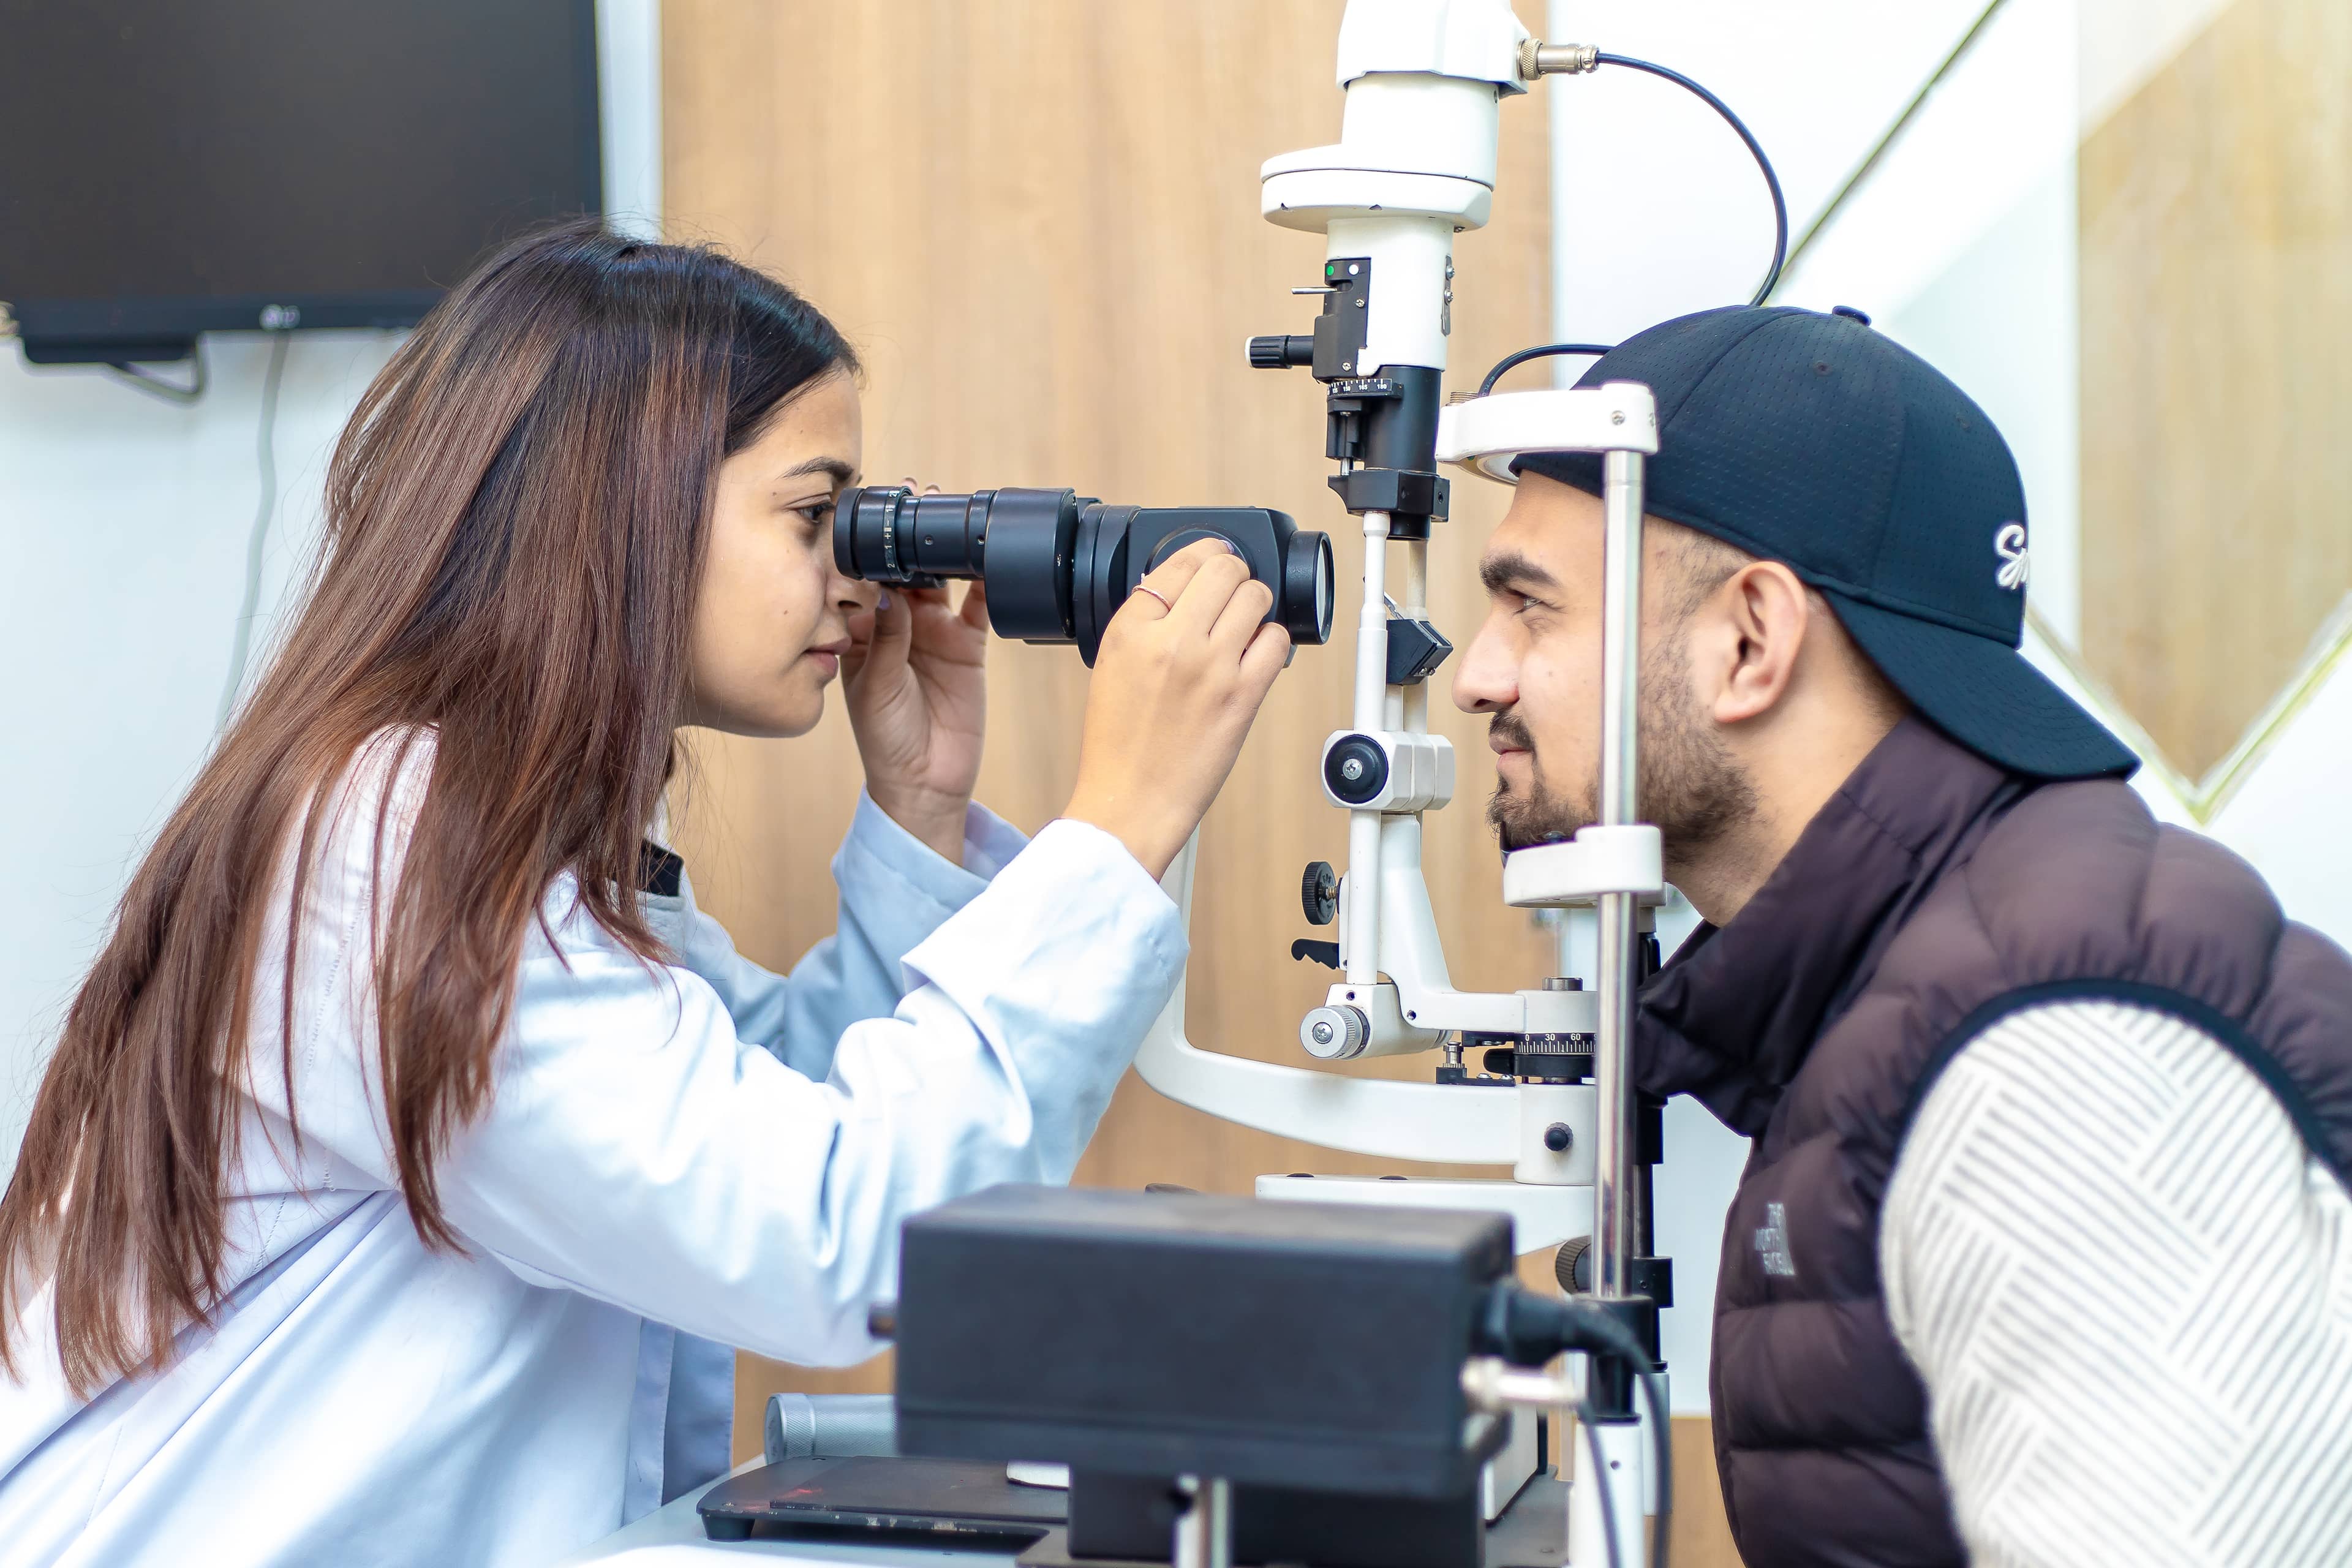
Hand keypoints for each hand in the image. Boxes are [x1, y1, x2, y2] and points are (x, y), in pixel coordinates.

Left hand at [842, 486, 990, 861]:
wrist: (926, 782)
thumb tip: (892, 595)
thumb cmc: (885, 740)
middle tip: (918, 500)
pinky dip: (985, 585)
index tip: (872, 520)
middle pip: (903, 570)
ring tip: (953, 518)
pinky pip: (979, 607)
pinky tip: (990, 562)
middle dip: (910, 537)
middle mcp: (898, 625)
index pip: (864, 580)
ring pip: (940, 579)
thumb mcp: (875, 688)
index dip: (868, 550)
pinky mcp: (967, 645)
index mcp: (863, 631)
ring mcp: (934, 632)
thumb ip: (887, 641)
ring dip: (945, 551)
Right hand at [1063, 539, 1290, 878]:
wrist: (1129, 801)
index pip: (1181, 562)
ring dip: (1256, 604)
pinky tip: (1256, 654)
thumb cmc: (1118, 744)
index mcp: (1131, 629)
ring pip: (1256, 596)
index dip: (1205, 556)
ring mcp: (1211, 666)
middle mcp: (1171, 639)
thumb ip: (1145, 623)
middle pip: (1224, 569)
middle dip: (1234, 574)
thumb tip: (1186, 588)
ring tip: (1244, 624)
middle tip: (1232, 591)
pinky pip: (1276, 640)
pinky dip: (1271, 641)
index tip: (1214, 562)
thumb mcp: (1112, 666)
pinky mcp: (1242, 695)